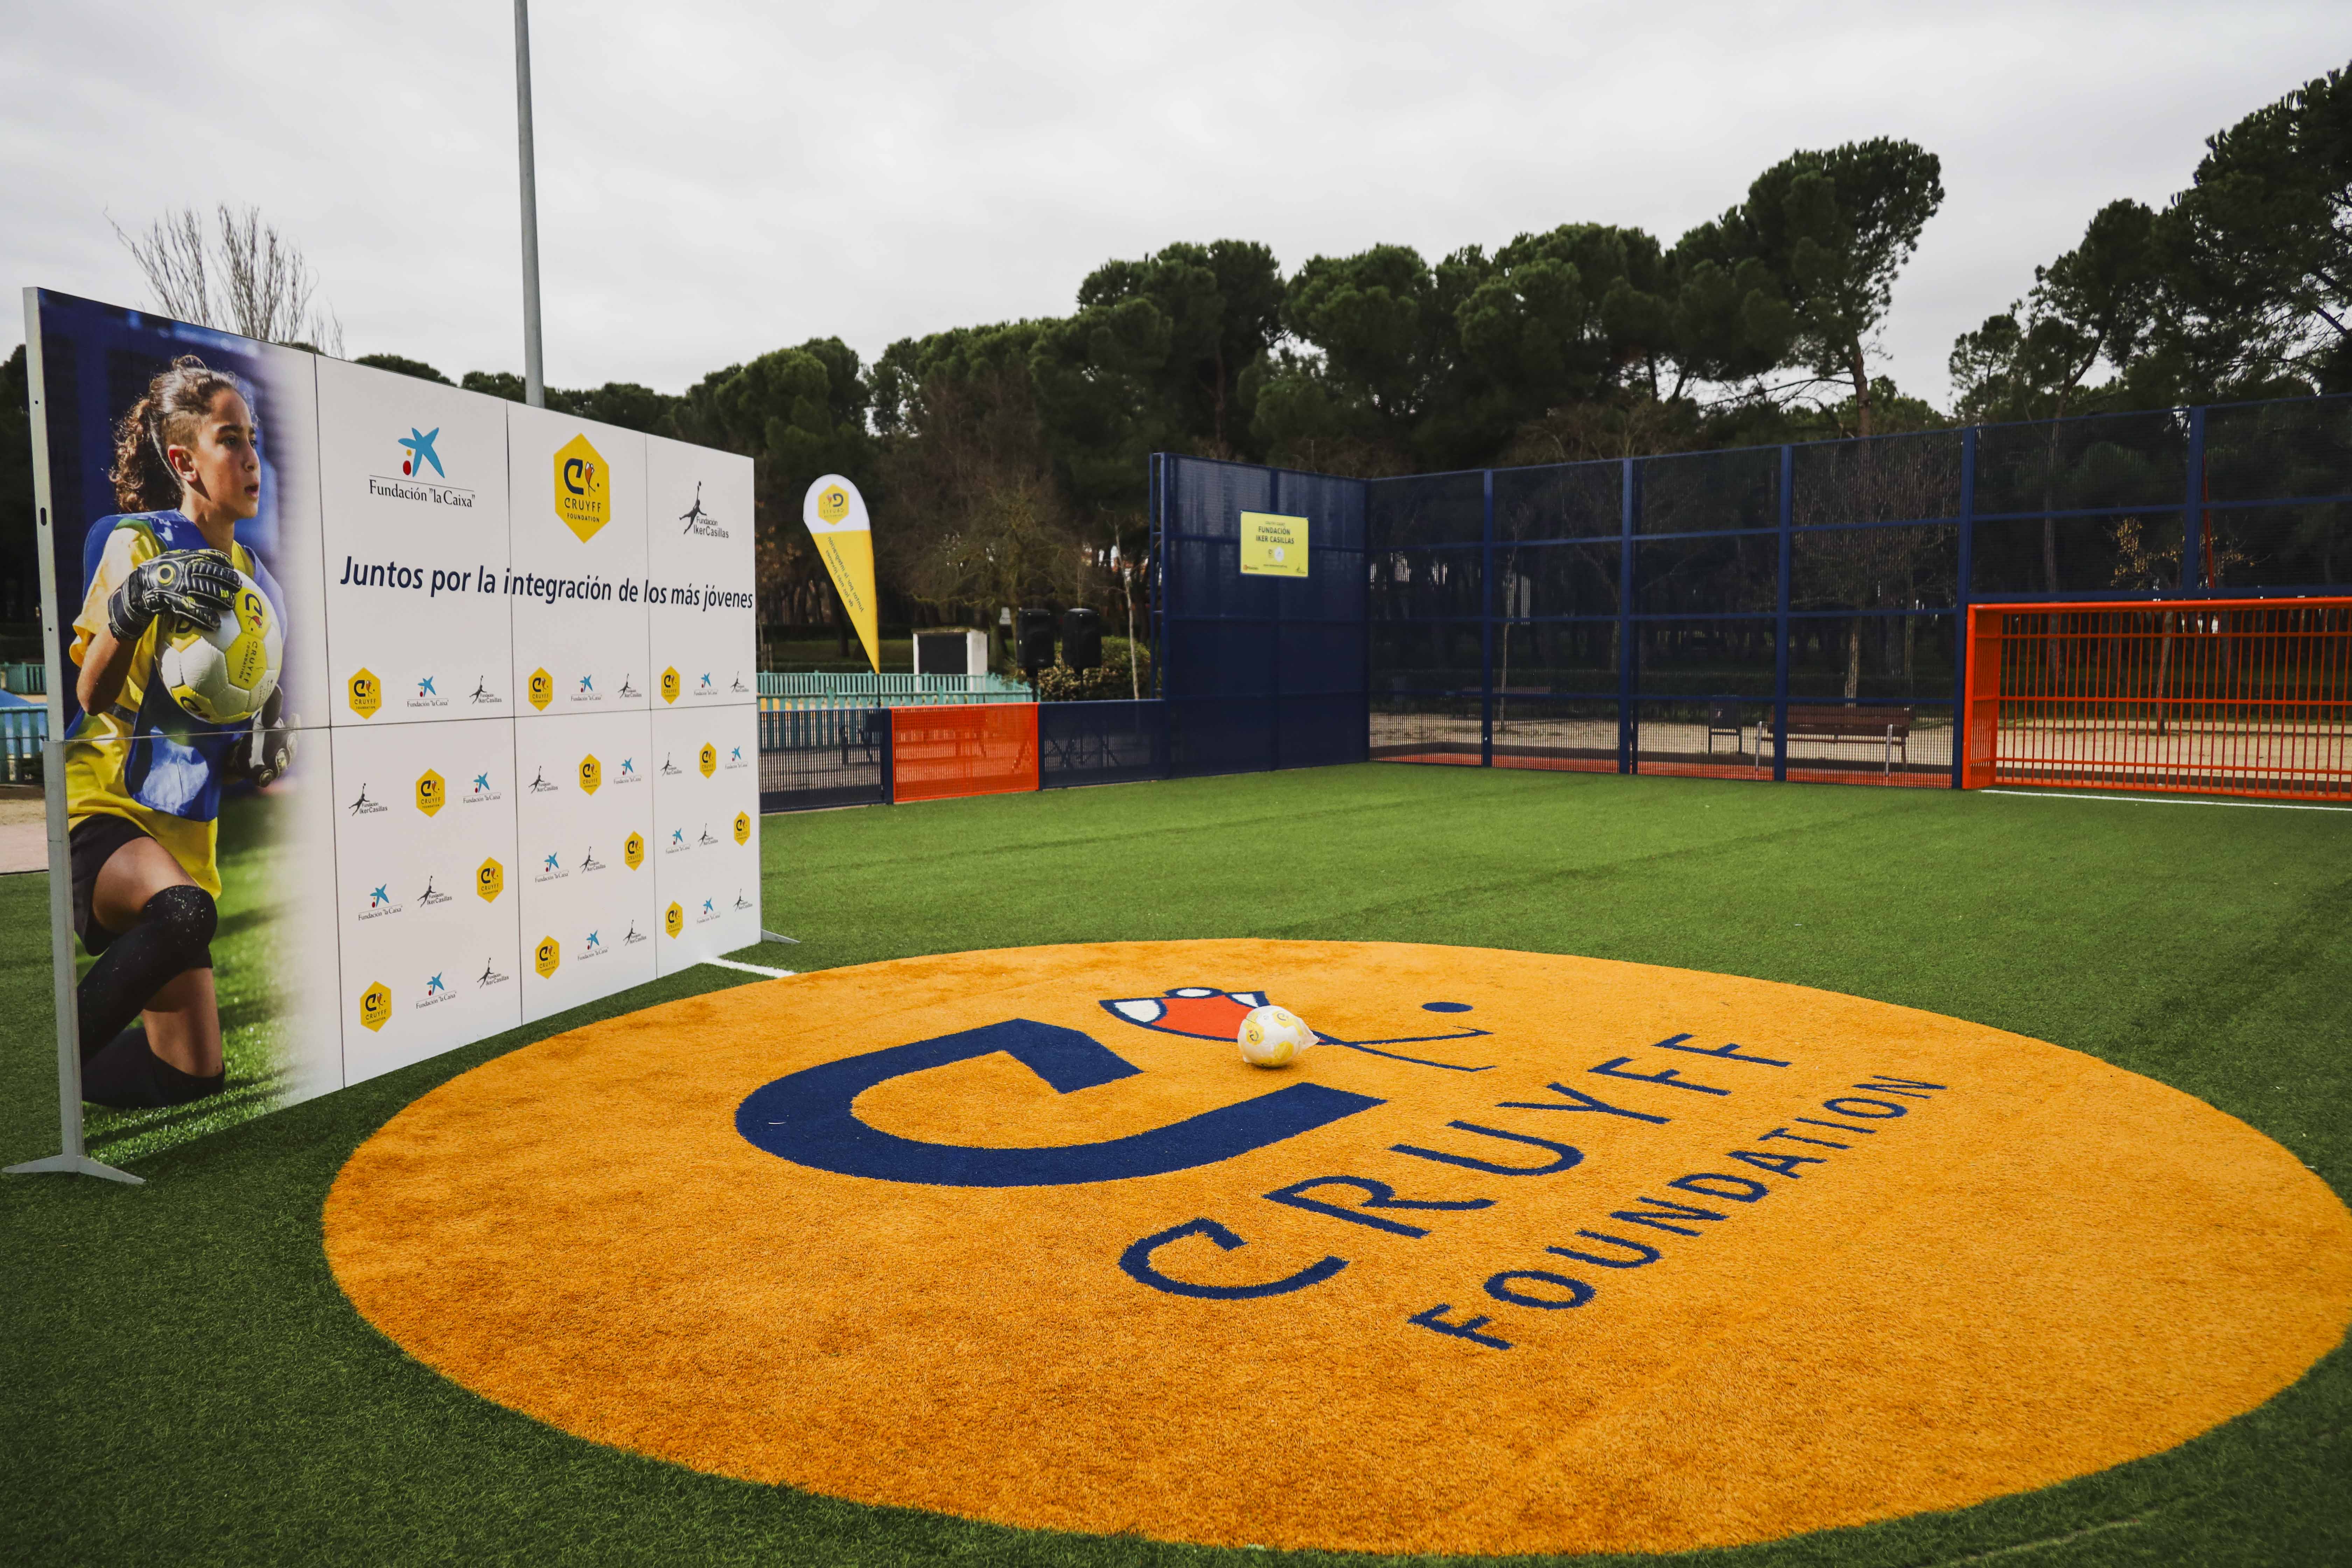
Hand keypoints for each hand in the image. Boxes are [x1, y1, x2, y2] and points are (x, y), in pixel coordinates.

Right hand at [108, 548, 238, 640]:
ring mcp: (175, 584)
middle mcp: (180, 569)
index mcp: (182, 559)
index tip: (232, 568)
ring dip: (220, 597)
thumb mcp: (173, 563)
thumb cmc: (160, 578)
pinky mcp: (170, 600)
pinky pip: (191, 608)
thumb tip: (216, 566)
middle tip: (238, 586)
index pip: (206, 556)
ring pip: (203, 589)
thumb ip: (191, 562)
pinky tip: (216, 623)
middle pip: (209, 572)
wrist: (135, 591)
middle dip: (226, 579)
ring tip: (230, 605)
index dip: (221, 562)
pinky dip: (205, 616)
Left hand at [228, 686, 296, 785]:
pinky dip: (265, 778)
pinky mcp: (261, 776)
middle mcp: (283, 754)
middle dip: (291, 744)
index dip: (295, 726)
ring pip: (281, 765)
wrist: (243, 757)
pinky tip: (262, 773)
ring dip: (281, 761)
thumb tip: (276, 686)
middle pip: (290, 750)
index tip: (294, 716)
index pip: (293, 732)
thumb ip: (271, 707)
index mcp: (286, 739)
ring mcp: (274, 767)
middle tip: (289, 736)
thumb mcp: (263, 721)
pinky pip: (266, 779)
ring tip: (277, 755)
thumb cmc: (258, 737)